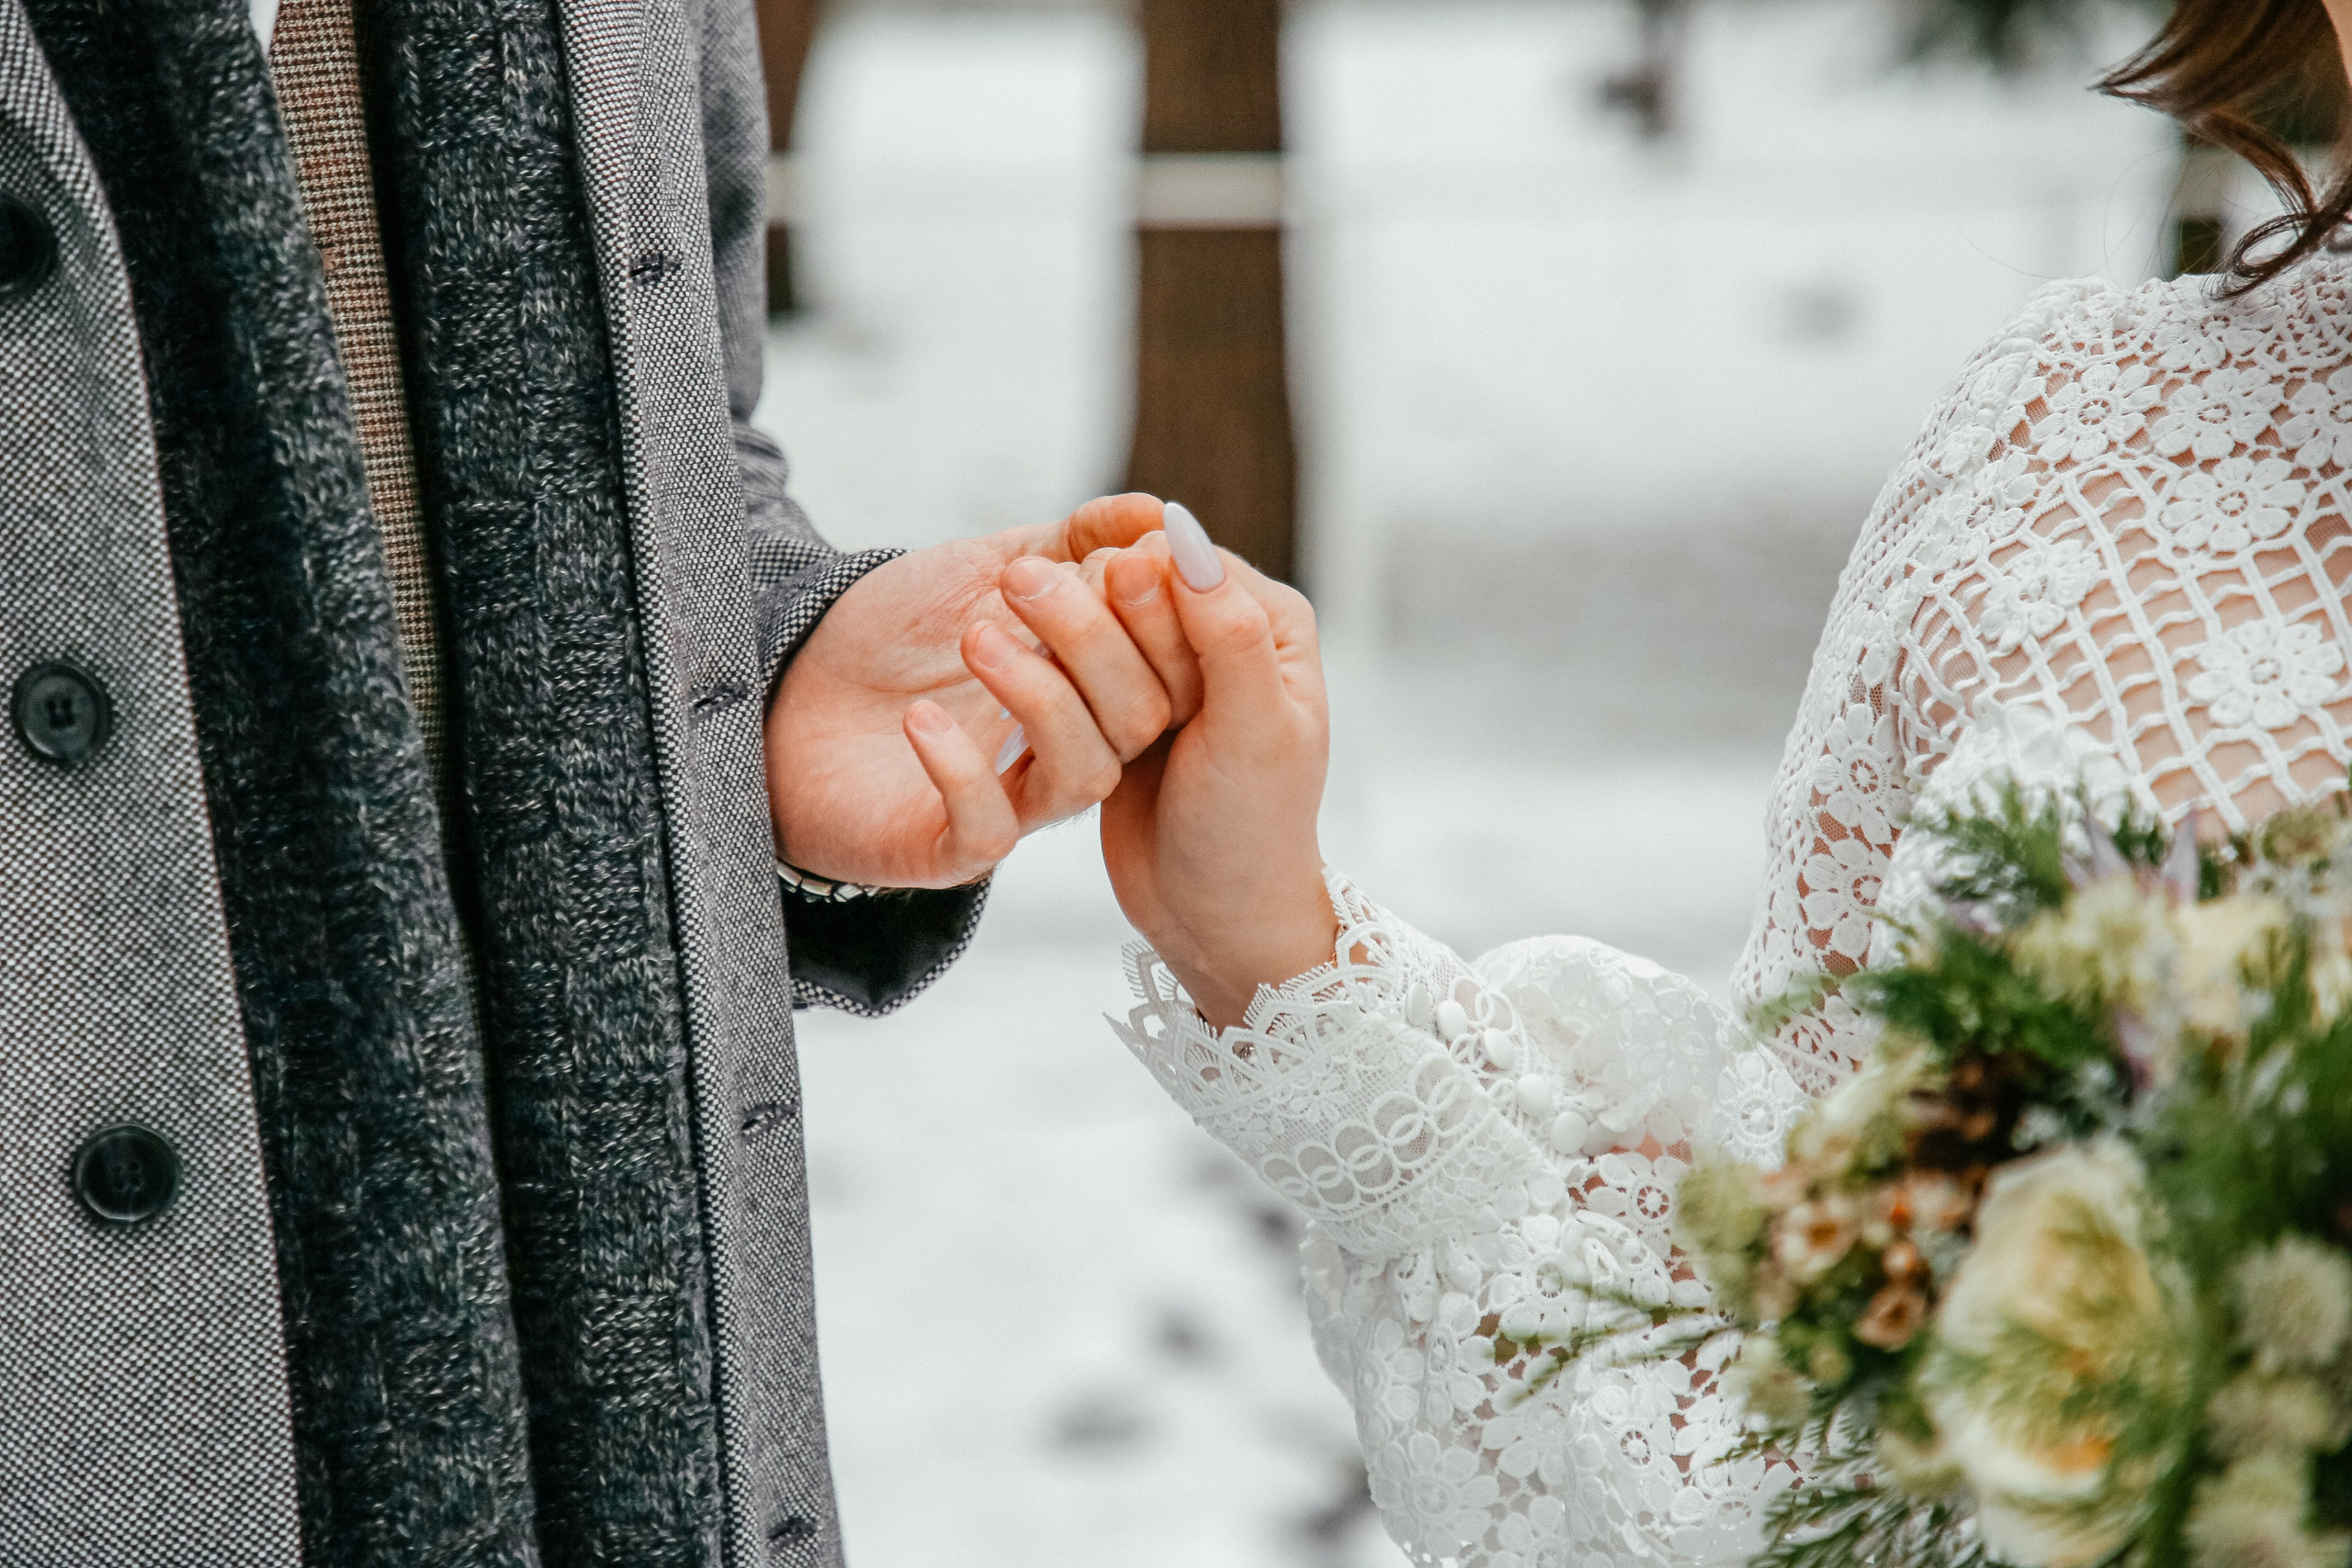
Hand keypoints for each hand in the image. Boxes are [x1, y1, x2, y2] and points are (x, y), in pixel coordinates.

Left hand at [766, 494, 1179, 889]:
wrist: (789, 691)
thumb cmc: (901, 635)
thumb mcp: (990, 567)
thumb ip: (1074, 540)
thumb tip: (1157, 512)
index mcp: (1102, 689)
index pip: (1175, 665)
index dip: (1164, 613)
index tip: (1126, 555)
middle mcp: (1076, 752)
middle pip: (1140, 715)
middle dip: (1093, 639)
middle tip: (1020, 580)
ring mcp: (1019, 806)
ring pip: (1084, 775)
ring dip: (1042, 697)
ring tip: (976, 637)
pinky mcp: (952, 850)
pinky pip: (988, 831)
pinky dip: (962, 772)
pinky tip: (921, 719)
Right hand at [1053, 507, 1336, 1026]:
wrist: (1215, 917)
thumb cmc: (1250, 832)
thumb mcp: (1252, 731)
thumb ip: (1226, 634)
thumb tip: (1182, 534)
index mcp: (1271, 625)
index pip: (1192, 565)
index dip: (1145, 583)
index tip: (1109, 598)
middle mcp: (1223, 636)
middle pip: (1143, 587)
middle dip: (1091, 603)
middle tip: (1021, 596)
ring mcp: (1171, 672)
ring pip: (1104, 625)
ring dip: (1059, 637)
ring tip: (1003, 640)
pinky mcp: (1124, 708)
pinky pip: (1078, 669)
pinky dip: (1049, 674)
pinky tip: (1012, 678)